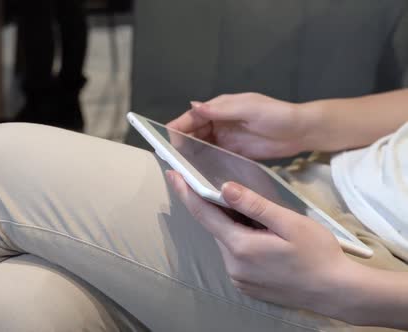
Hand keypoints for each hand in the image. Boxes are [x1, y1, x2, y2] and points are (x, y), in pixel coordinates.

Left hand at [166, 170, 359, 317]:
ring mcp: (238, 278)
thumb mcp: (289, 223)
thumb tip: (224, 188)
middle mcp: (232, 265)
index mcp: (240, 247)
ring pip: (227, 241)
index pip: (203, 214)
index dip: (186, 192)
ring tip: (263, 222)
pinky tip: (264, 239)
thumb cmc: (318, 254)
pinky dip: (242, 242)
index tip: (172, 174)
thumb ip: (254, 205)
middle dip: (220, 208)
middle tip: (236, 194)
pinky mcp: (246, 285)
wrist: (337, 292)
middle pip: (217, 227)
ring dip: (235, 226)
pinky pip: (236, 256)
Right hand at [167, 93, 309, 159]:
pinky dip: (204, 162)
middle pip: (193, 132)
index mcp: (221, 107)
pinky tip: (198, 171)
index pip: (193, 117)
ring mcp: (226, 138)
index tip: (166, 139)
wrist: (301, 132)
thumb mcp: (249, 109)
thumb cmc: (276, 115)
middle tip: (171, 158)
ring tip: (181, 166)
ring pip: (201, 145)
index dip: (178, 126)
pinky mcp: (233, 152)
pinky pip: (213, 156)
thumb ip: (221, 109)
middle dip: (181, 142)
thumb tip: (194, 106)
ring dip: (191, 153)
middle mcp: (219, 122)